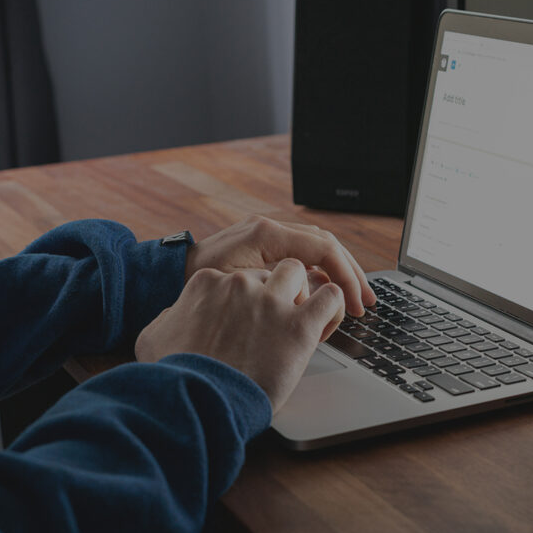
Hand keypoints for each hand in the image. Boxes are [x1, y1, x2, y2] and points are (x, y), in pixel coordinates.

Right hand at [135, 259, 344, 411]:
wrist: (199, 403)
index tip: (249, 322)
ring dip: (304, 291)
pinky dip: (332, 307)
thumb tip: (175, 316)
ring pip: (300, 272)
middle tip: (277, 323)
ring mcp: (271, 301)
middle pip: (270, 273)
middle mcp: (240, 284)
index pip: (238, 277)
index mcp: (207, 283)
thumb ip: (169, 319)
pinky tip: (324, 323)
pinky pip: (329, 295)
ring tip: (302, 317)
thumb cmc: (176, 377)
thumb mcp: (154, 339)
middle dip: (277, 294)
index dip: (247, 299)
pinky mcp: (299, 325)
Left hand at [184, 215, 374, 315]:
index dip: (345, 278)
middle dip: (351, 274)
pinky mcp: (264, 247)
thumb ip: (274, 285)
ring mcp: (268, 235)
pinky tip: (327, 294)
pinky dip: (320, 273)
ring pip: (318, 248)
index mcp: (266, 234)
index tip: (354, 304)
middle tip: (366, 303)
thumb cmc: (196, 284)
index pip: (323, 249)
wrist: (166, 275)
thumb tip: (315, 294)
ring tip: (354, 299)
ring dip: (339, 273)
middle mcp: (270, 228)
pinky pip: (302, 255)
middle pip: (327, 245)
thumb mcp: (236, 287)